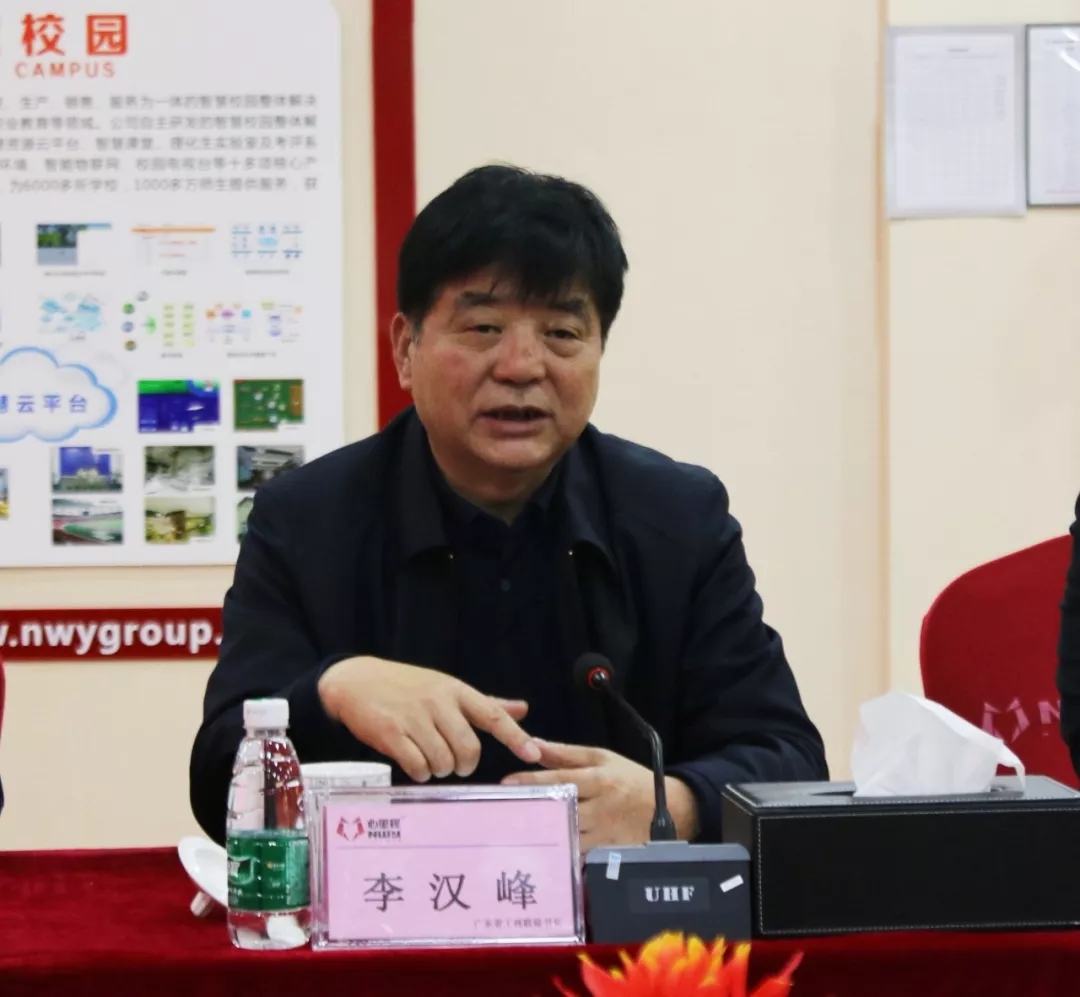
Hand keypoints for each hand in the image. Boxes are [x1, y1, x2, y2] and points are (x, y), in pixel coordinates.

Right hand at [318, 656, 540, 781]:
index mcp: (455, 690)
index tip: (534, 754)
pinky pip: (417, 767)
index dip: (515, 736)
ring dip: (439, 770)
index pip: (493, 714)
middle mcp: (438, 703)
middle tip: (455, 765)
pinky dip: (420, 774)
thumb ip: (485, 703)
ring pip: (443, 762)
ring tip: (430, 762)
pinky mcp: (391, 734)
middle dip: (464, 765)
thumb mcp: (446, 687)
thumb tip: (523, 709)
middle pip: (469, 749)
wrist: (354, 680)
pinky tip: (415, 766)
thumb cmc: (406, 686)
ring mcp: (414, 718)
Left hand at [502, 740, 699, 850]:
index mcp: (599, 780)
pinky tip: (542, 859)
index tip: (507, 784)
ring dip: (543, 838)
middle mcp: (601, 808)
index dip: (532, 782)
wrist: (672, 809)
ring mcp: (606, 835)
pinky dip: (562, 859)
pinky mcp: (610, 856)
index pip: (560, 781)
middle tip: (502, 815)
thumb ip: (567, 754)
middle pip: (560, 812)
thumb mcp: (603, 759)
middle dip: (532, 813)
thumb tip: (535, 745)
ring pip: (568, 838)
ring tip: (515, 837)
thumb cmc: (631, 780)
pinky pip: (581, 859)